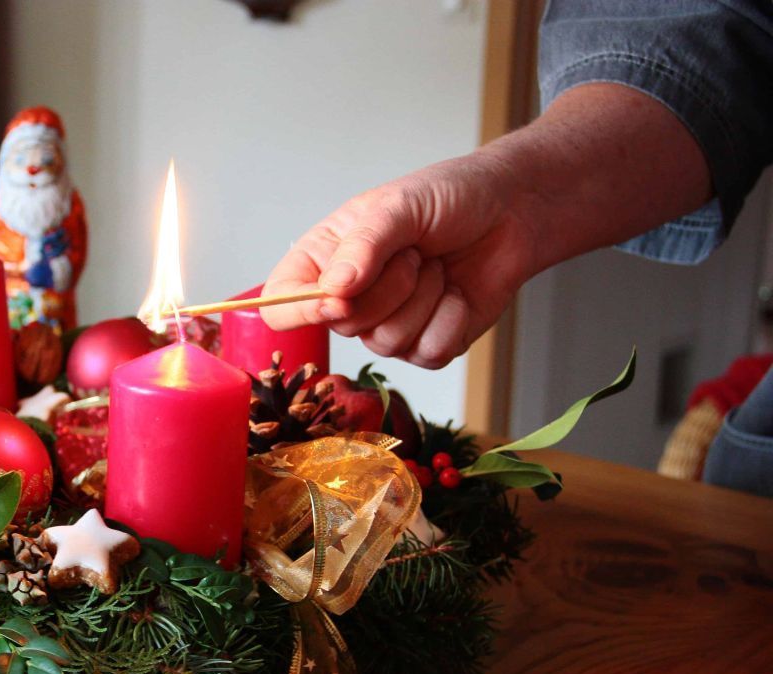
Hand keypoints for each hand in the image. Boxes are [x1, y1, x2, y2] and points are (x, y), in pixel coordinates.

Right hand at [259, 83, 712, 369]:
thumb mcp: (399, 207)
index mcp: (325, 260)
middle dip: (389, 288)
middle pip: (341, 326)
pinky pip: (426, 354)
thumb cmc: (450, 198)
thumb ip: (363, 248)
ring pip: (386, 343)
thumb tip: (334, 290)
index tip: (339, 297)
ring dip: (423, 299)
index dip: (303, 309)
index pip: (282, 303)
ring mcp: (386, 325)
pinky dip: (450, 319)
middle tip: (415, 252)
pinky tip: (456, 291)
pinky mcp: (425, 345)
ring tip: (436, 265)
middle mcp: (349, 298)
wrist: (513, 212)